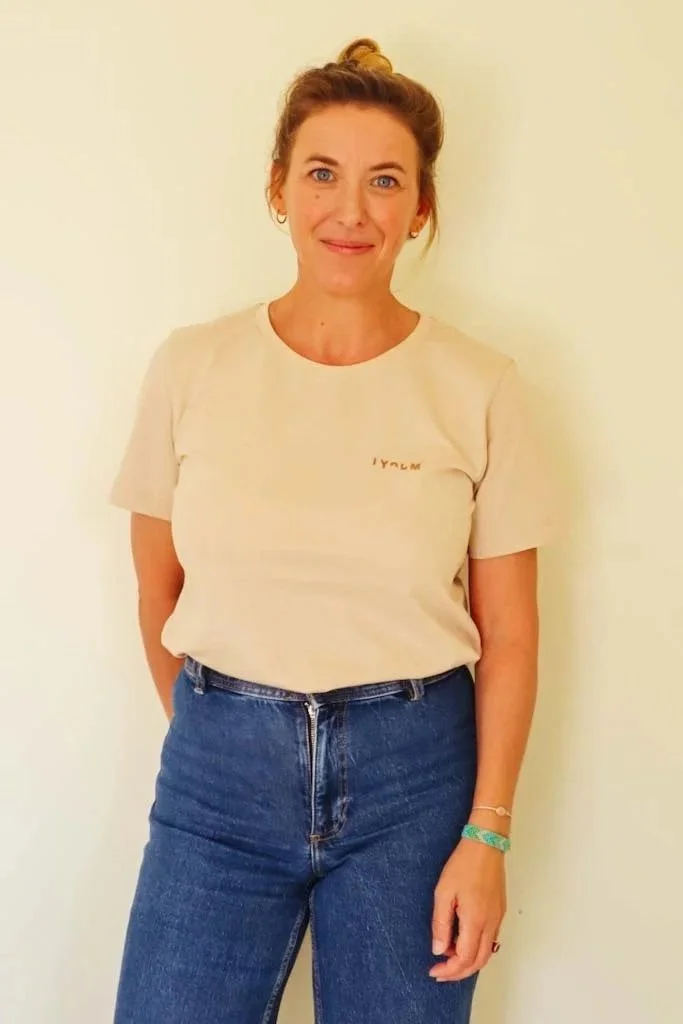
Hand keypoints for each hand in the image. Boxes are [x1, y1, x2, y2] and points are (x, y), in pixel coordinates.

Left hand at [429, 837, 505, 981]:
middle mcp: (491, 923)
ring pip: (486, 953)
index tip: (434, 971)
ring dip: (468, 961)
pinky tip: (461, 940)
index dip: (449, 970)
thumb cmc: (463, 864)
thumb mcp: (444, 892)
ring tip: (448, 955)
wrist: (486, 844)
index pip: (464, 959)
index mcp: (476, 920)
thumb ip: (441, 923)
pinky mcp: (500, 911)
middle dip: (459, 972)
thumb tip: (439, 950)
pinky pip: (490, 940)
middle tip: (440, 971)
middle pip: (478, 962)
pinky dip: (476, 948)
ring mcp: (498, 918)